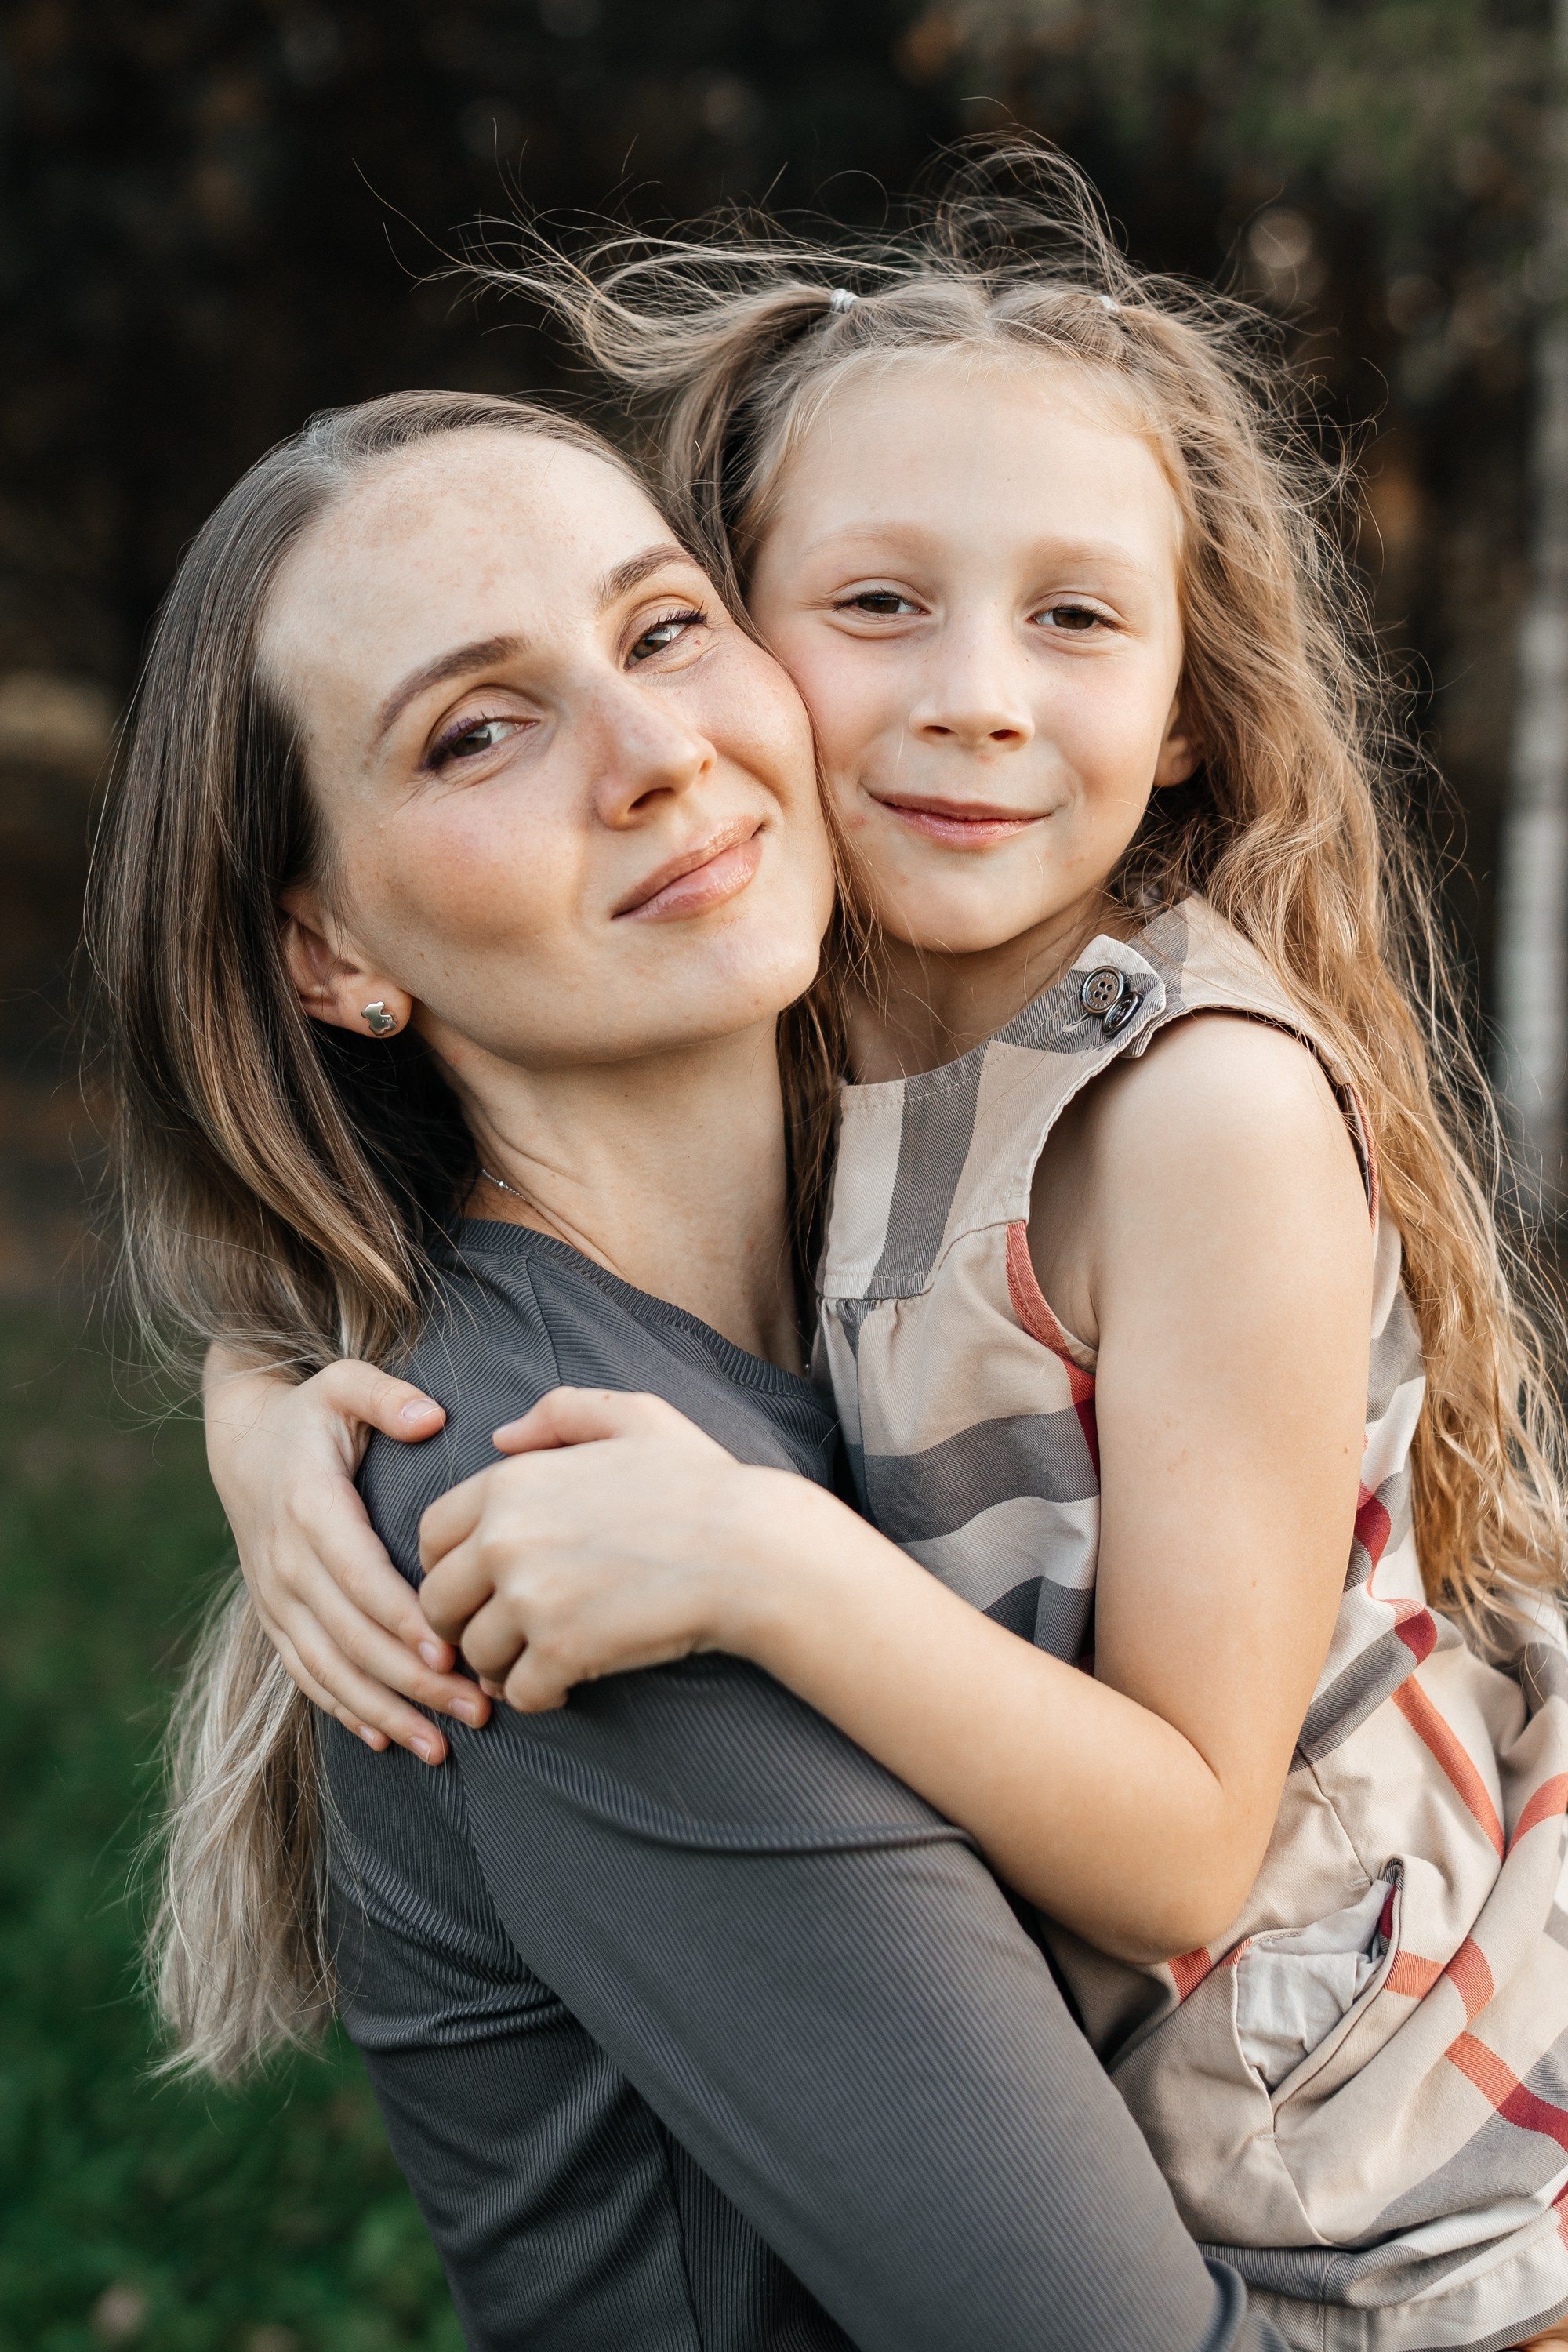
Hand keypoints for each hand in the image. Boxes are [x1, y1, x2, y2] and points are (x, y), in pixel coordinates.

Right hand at [204, 1349, 491, 1763]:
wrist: (242, 1445)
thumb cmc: (312, 1413)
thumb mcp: (342, 1384)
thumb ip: (386, 1396)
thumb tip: (430, 1417)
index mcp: (311, 1509)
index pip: (360, 1578)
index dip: (403, 1621)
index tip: (451, 1653)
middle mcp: (287, 1563)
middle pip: (352, 1637)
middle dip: (413, 1681)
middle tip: (477, 1709)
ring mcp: (277, 1598)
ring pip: (329, 1669)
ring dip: (384, 1711)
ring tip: (441, 1745)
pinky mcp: (277, 1618)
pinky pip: (307, 1674)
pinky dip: (344, 1711)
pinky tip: (387, 1740)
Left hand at [417, 1388, 768, 1711]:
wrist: (753, 1551)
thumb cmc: (702, 1483)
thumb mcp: (635, 1416)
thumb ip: (560, 1413)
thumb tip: (502, 1436)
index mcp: (511, 1482)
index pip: (432, 1533)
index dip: (451, 1563)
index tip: (483, 1583)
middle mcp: (505, 1538)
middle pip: (438, 1601)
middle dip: (464, 1622)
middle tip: (502, 1633)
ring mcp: (528, 1598)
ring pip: (475, 1653)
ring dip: (501, 1664)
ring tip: (537, 1660)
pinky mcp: (559, 1652)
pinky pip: (520, 1692)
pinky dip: (539, 1695)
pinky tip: (568, 1683)